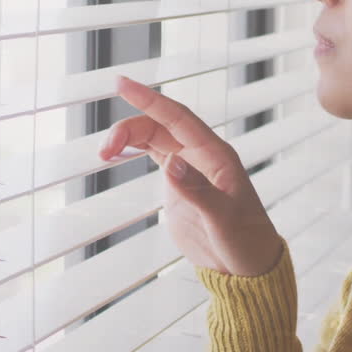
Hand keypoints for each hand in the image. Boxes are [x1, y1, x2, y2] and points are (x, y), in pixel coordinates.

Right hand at [97, 75, 284, 276]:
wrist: (246, 266)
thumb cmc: (245, 241)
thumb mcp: (223, 220)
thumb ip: (198, 192)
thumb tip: (171, 164)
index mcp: (216, 155)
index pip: (178, 118)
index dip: (150, 100)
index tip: (122, 84)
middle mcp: (201, 155)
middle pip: (159, 126)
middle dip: (130, 128)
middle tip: (105, 149)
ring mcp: (189, 169)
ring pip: (153, 138)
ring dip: (128, 138)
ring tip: (104, 154)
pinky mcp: (178, 184)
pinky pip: (153, 154)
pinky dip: (133, 149)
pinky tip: (116, 153)